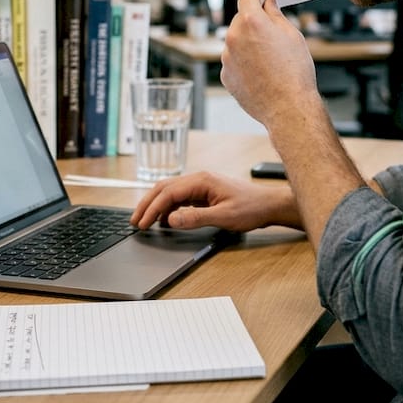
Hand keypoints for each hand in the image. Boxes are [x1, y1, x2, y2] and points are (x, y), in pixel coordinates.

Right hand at [130, 171, 299, 232]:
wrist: (268, 205)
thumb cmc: (251, 208)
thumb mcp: (224, 217)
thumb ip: (196, 218)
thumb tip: (171, 220)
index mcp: (202, 180)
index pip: (168, 193)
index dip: (153, 208)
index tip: (142, 223)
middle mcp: (198, 179)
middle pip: (164, 188)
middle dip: (147, 204)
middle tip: (134, 221)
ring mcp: (201, 185)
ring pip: (170, 191)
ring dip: (155, 205)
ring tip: (144, 221)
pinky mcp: (204, 193)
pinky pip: (179, 198)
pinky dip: (167, 207)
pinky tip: (163, 219)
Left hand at [221, 0, 321, 126]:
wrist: (288, 107)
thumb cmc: (294, 72)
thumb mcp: (292, 35)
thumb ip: (276, 15)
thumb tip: (268, 3)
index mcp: (250, 22)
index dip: (257, 0)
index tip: (264, 6)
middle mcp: (233, 37)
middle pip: (240, 20)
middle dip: (253, 23)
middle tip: (272, 37)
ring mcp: (227, 58)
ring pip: (236, 42)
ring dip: (248, 44)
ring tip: (269, 61)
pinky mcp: (226, 76)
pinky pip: (233, 61)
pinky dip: (244, 63)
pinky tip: (261, 74)